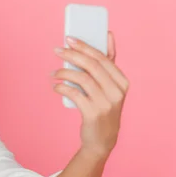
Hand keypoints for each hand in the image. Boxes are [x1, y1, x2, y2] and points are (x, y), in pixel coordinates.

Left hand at [51, 32, 129, 157]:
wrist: (102, 140)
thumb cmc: (102, 109)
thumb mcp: (109, 89)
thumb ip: (106, 67)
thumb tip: (107, 36)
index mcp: (122, 82)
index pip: (103, 58)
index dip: (85, 46)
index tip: (69, 38)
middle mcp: (117, 91)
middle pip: (92, 65)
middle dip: (72, 54)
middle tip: (57, 50)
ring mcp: (106, 103)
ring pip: (82, 78)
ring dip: (63, 73)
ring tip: (53, 74)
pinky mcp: (93, 113)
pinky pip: (74, 94)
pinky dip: (62, 88)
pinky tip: (56, 87)